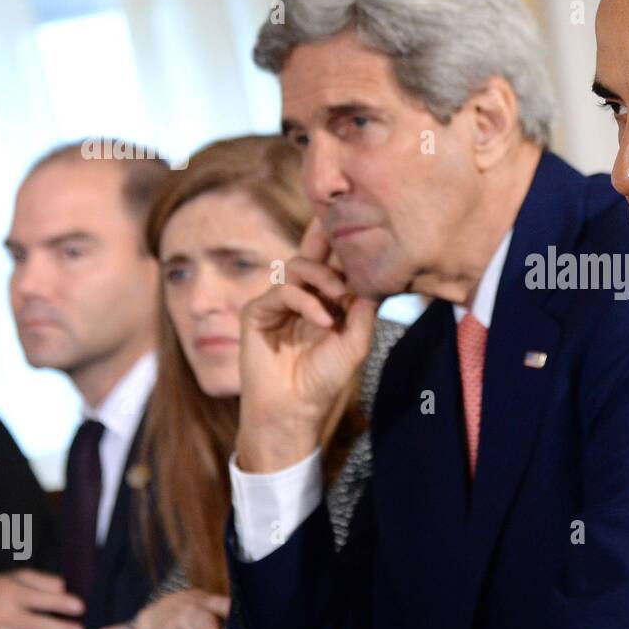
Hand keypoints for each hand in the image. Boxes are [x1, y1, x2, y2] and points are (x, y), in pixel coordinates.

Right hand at [236, 217, 377, 471]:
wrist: (295, 408)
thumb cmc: (325, 378)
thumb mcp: (356, 341)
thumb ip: (363, 308)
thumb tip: (371, 275)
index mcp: (326, 299)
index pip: (335, 262)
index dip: (345, 242)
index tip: (363, 220)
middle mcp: (302, 295)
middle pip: (313, 251)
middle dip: (327, 234)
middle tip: (343, 223)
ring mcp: (278, 301)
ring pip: (298, 265)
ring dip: (322, 276)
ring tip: (338, 295)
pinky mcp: (258, 311)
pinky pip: (282, 290)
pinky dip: (305, 302)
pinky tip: (323, 320)